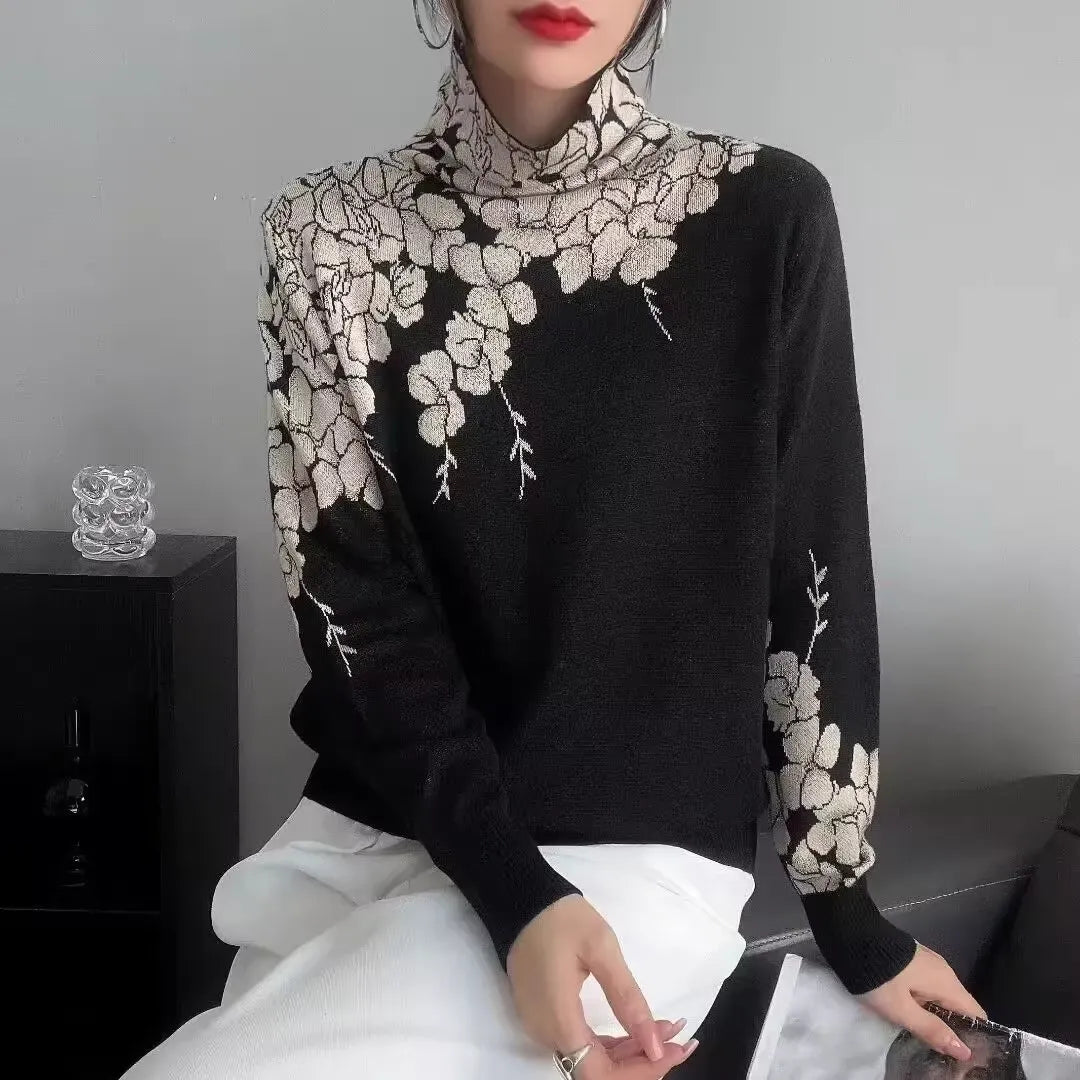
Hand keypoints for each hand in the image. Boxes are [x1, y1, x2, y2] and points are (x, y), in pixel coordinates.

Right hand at [507, 895, 698, 1077]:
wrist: (522, 899)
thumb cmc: (561, 918)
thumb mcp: (602, 948)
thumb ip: (628, 999)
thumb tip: (655, 1046)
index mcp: (560, 1019)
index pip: (600, 1075)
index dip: (640, 1071)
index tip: (672, 1049)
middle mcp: (546, 1033)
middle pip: (598, 1071)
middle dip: (642, 1061)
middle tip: (678, 1038)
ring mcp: (542, 1026)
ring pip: (591, 1059)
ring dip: (630, 1052)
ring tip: (665, 1029)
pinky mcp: (544, 1016)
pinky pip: (581, 1042)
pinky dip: (612, 1042)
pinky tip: (636, 1027)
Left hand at [861, 943, 987, 1061]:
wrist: (849, 933)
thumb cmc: (877, 976)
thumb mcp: (901, 1009)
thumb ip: (932, 1030)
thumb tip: (965, 1051)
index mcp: (947, 982)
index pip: (976, 1015)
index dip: (975, 1038)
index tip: (967, 1058)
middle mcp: (943, 970)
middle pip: (958, 1007)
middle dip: (953, 1030)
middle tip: (943, 1055)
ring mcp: (927, 963)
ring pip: (940, 997)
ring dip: (936, 1017)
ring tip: (927, 1040)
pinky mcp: (911, 960)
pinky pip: (926, 987)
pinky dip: (923, 1003)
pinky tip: (911, 1016)